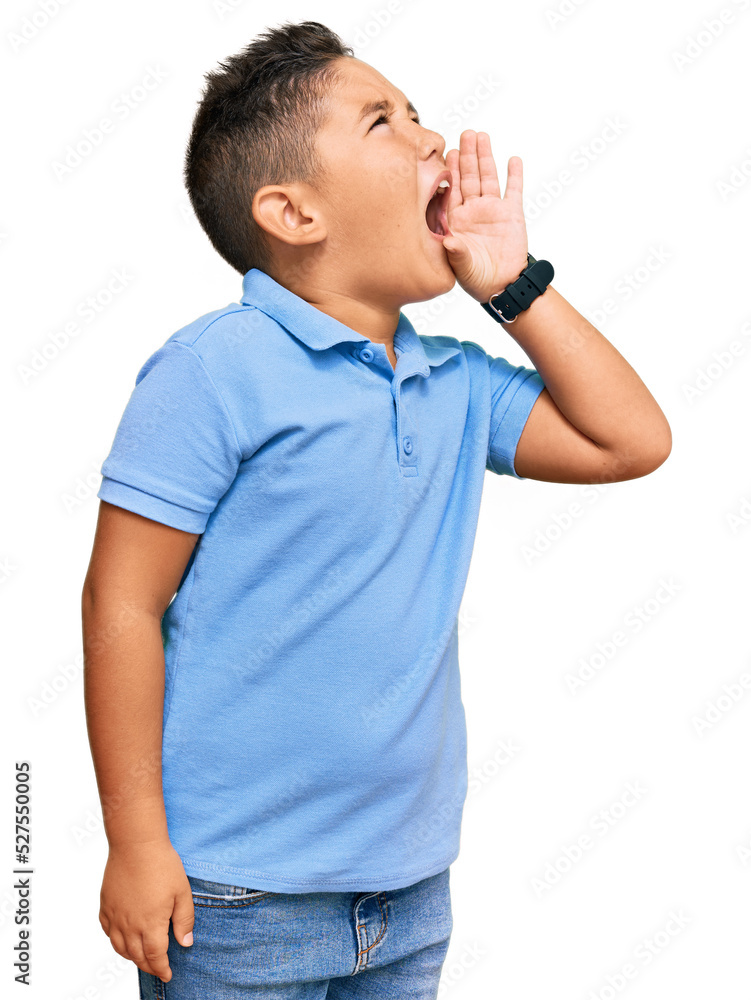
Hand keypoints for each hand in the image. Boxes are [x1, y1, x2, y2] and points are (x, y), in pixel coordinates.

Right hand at [99, 839, 193, 983]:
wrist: (136, 844)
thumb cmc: (162, 865)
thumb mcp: (182, 892)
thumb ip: (184, 920)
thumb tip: (185, 943)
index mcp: (151, 925)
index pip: (156, 957)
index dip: (162, 969)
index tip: (168, 974)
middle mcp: (129, 926)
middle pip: (137, 956)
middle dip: (149, 966)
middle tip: (157, 968)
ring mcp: (115, 916)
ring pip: (120, 948)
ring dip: (131, 957)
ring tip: (142, 957)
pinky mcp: (106, 905)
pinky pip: (108, 932)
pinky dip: (116, 941)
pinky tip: (123, 938)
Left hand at [442, 130, 528, 302]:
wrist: (502, 285)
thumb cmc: (476, 279)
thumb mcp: (462, 267)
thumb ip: (456, 252)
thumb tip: (449, 242)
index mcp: (456, 220)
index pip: (452, 189)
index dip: (452, 170)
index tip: (449, 152)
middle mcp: (473, 210)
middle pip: (470, 177)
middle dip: (468, 156)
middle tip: (466, 134)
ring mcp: (493, 210)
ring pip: (489, 178)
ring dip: (486, 158)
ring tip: (482, 136)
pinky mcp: (512, 214)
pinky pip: (513, 190)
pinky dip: (514, 175)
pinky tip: (513, 159)